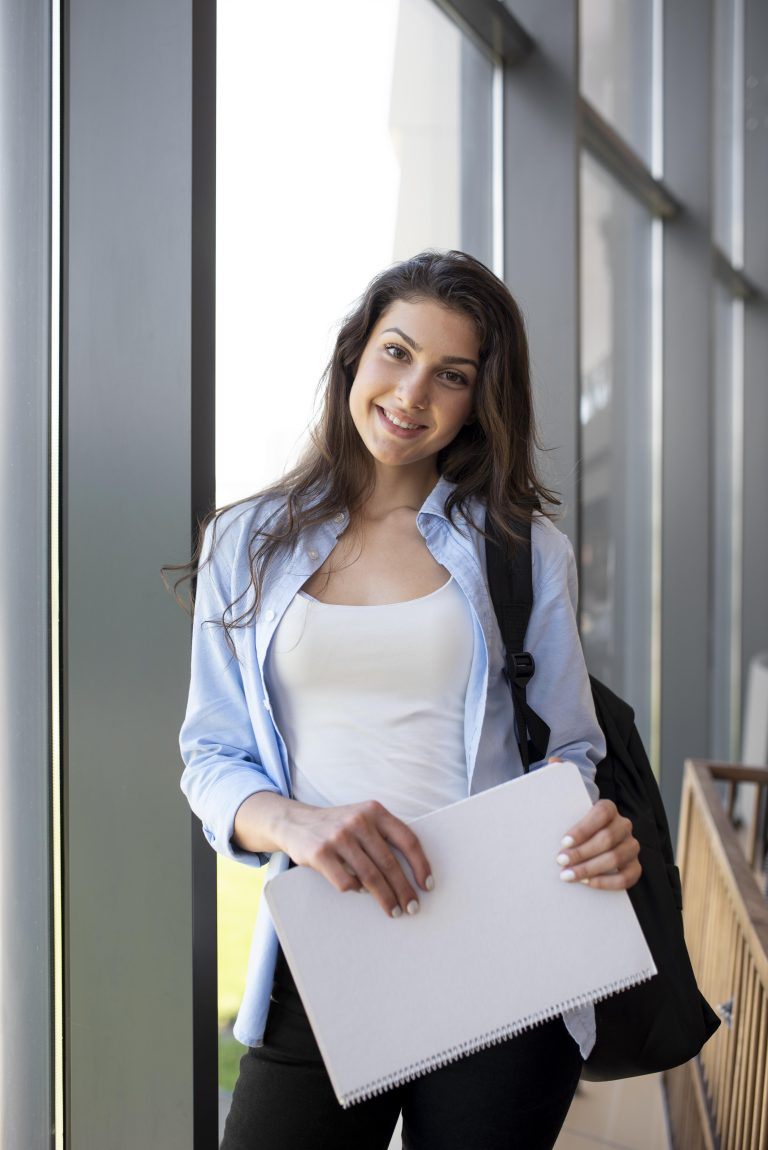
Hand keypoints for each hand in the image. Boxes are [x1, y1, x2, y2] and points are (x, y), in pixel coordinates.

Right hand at [276, 799, 433, 918]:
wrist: (296, 822)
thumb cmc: (338, 826)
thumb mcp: (362, 818)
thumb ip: (383, 836)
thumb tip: (410, 873)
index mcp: (374, 811)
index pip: (407, 839)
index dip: (420, 864)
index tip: (426, 885)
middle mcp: (358, 821)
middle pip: (390, 863)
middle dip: (404, 890)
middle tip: (412, 907)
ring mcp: (338, 837)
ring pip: (371, 877)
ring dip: (385, 898)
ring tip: (393, 910)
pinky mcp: (321, 853)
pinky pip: (347, 882)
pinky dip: (356, 890)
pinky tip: (359, 892)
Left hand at [556, 797, 640, 889]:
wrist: (592, 843)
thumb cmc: (579, 832)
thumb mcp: (574, 822)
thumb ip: (569, 828)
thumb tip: (560, 846)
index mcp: (609, 809)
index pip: (601, 814)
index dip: (583, 829)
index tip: (564, 842)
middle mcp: (624, 826)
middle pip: (607, 838)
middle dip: (581, 852)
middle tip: (562, 861)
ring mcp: (631, 846)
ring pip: (615, 858)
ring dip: (589, 868)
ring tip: (569, 874)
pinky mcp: (635, 866)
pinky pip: (625, 878)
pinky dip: (605, 882)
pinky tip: (587, 882)